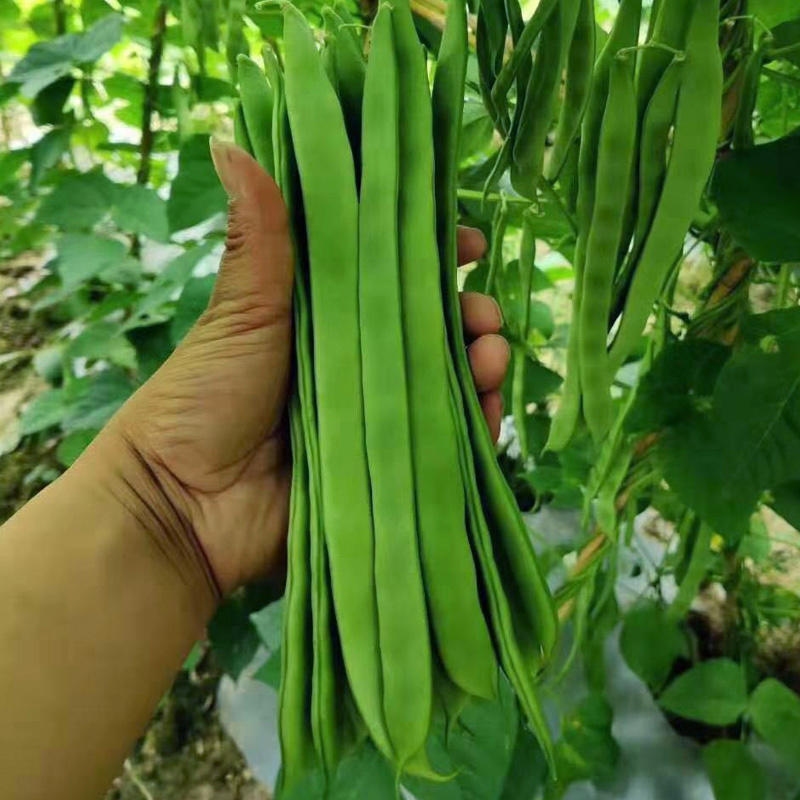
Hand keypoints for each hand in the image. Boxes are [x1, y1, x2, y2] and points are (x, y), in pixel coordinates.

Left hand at [111, 141, 509, 595]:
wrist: (183, 508)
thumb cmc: (203, 398)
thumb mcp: (240, 312)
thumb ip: (259, 239)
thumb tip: (232, 141)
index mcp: (323, 316)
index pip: (391, 275)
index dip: (433, 255)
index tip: (468, 242)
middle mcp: (356, 361)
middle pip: (431, 328)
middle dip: (469, 314)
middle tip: (483, 312)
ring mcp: (375, 416)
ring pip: (446, 383)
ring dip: (480, 364)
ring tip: (490, 354)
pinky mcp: (387, 468)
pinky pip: (445, 442)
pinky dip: (475, 424)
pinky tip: (488, 404)